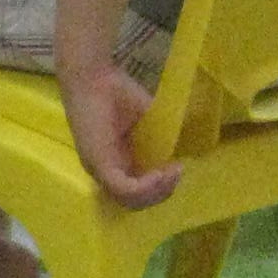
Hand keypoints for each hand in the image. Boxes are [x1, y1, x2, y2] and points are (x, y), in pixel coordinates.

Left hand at [60, 57, 178, 207]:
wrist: (94, 75)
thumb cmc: (116, 91)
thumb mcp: (146, 119)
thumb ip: (159, 136)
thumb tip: (183, 145)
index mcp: (114, 163)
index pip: (136, 193)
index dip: (160, 187)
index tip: (178, 168)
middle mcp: (104, 171)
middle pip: (134, 202)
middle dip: (162, 192)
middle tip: (177, 171)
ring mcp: (98, 169)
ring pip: (129, 200)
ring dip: (157, 191)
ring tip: (173, 172)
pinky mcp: (98, 163)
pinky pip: (123, 188)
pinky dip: (146, 186)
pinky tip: (161, 172)